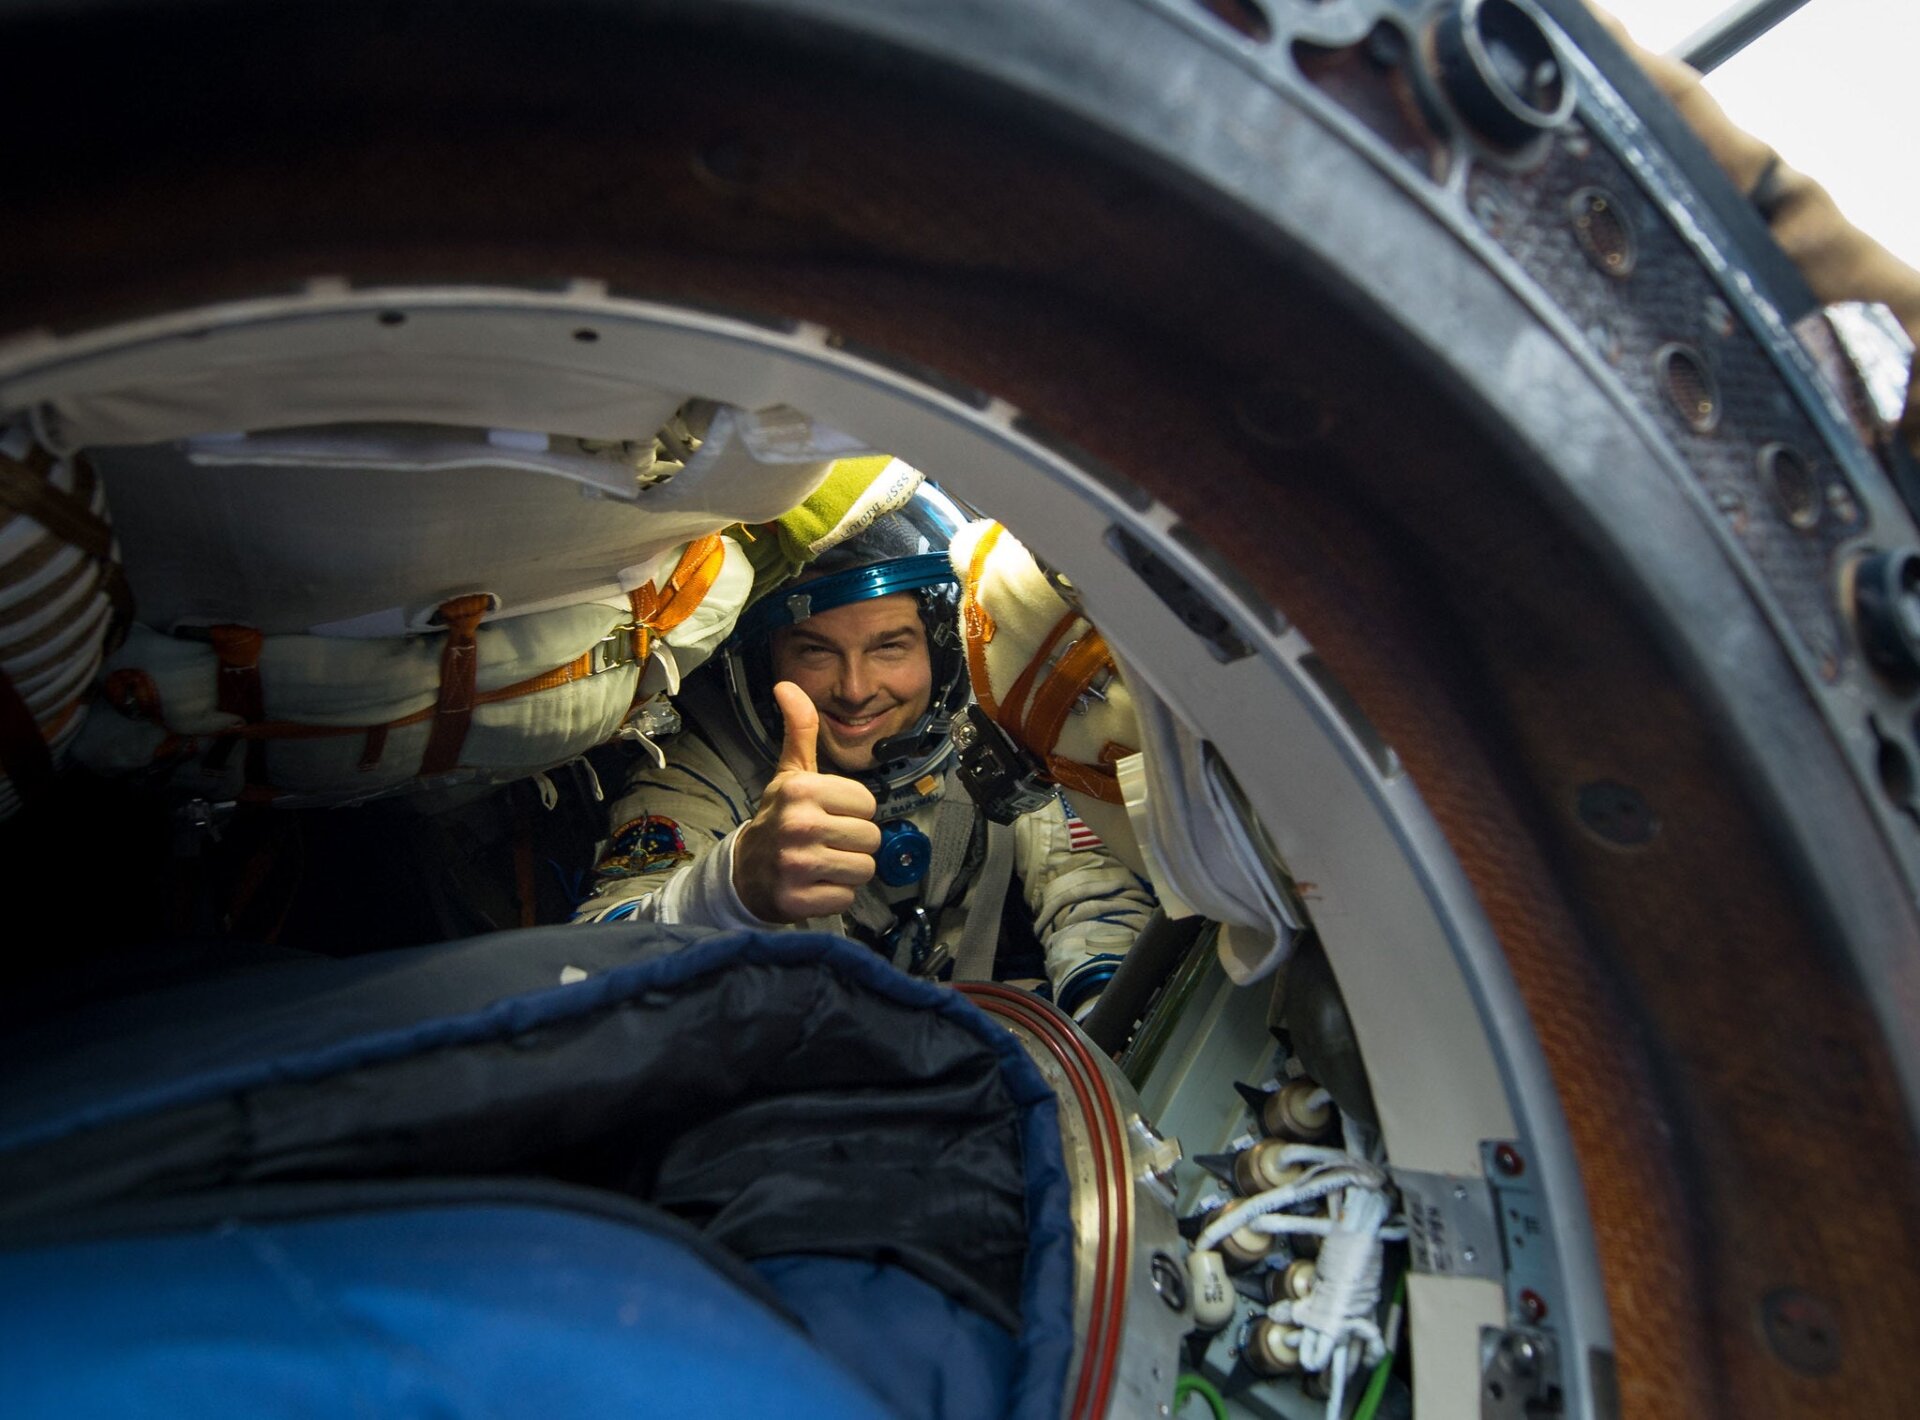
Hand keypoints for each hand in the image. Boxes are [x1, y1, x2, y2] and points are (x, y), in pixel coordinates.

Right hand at [733, 681, 881, 921]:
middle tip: (826, 841)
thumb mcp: (790, 773)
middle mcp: (799, 825)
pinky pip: (847, 897)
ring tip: (822, 862)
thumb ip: (800, 730)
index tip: (828, 815)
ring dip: (847, 869)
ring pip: (864, 868)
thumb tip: (787, 685)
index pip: (868, 804)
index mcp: (801, 790)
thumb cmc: (778, 818)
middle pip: (871, 837)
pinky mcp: (798, 900)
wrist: (745, 873)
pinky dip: (835, 894)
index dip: (853, 811)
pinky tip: (814, 883)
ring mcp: (797, 865)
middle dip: (853, 842)